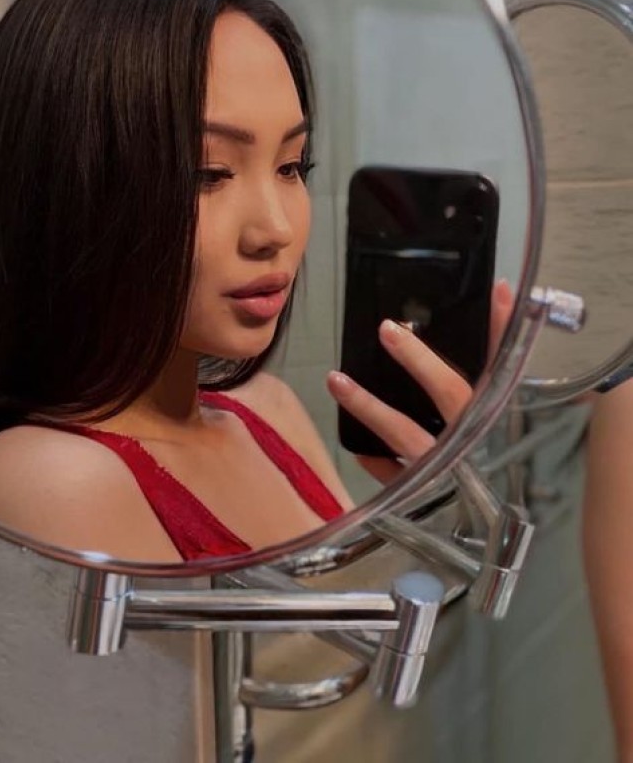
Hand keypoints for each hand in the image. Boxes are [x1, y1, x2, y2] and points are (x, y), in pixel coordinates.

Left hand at [327, 279, 513, 484]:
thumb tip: (492, 313)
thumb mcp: (499, 425)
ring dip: (369, 405)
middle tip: (387, 330)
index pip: (503, 366)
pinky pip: (393, 476)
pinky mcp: (424, 497)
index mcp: (499, 420)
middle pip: (452, 393)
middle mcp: (478, 443)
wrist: (494, 548)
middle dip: (419, 360)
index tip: (495, 289)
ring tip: (336, 379)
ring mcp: (449, 471)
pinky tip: (357, 447)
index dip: (501, 328)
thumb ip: (489, 377)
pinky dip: (374, 460)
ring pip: (406, 434)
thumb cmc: (493, 478)